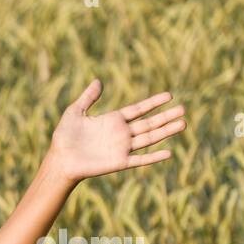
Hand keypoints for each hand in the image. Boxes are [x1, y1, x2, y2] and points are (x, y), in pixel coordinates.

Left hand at [47, 79, 185, 183]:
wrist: (59, 160)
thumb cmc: (64, 137)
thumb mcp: (75, 112)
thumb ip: (88, 98)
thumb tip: (98, 81)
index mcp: (113, 121)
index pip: (138, 109)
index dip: (153, 103)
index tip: (169, 96)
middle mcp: (121, 134)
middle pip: (149, 123)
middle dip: (166, 117)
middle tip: (184, 109)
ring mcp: (122, 149)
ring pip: (149, 138)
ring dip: (166, 132)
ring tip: (183, 124)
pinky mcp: (119, 163)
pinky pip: (140, 160)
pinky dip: (154, 157)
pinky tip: (168, 152)